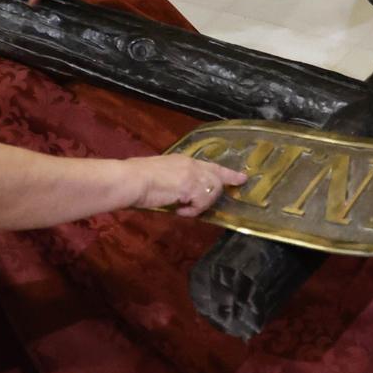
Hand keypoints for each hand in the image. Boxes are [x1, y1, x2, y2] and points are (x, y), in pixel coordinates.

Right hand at [128, 154, 248, 215]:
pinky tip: (178, 210)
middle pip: (217, 180)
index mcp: (184, 160)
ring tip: (182, 207)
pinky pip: (200, 204)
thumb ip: (174, 180)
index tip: (241, 178)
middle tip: (198, 206)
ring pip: (212, 192)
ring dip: (199, 204)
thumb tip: (178, 192)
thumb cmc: (137, 178)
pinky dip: (191, 211)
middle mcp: (192, 165)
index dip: (227, 174)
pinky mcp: (190, 187)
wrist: (131, 179)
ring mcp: (193, 175)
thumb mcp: (160, 173)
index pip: (211, 166)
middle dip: (213, 195)